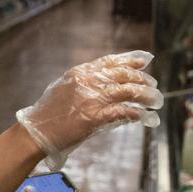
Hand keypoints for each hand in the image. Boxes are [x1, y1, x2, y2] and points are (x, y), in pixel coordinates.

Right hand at [15, 50, 162, 168]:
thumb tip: (107, 85)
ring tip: (155, 100)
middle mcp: (88, 81)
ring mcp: (92, 99)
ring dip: (146, 96)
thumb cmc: (48, 113)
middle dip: (142, 79)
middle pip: (124, 75)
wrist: (36, 131)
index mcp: (80, 72)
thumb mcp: (64, 89)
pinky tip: (144, 117)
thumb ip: (84, 84)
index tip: (144, 61)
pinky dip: (137, 114)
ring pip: (128, 91)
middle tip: (153, 86)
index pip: (111, 61)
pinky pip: (123, 112)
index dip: (130, 60)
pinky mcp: (95, 117)